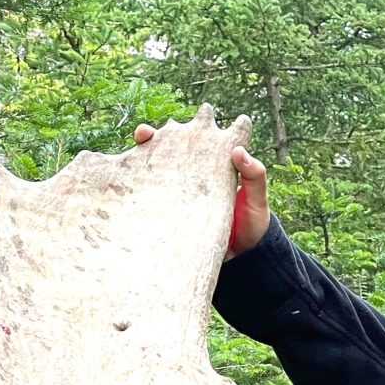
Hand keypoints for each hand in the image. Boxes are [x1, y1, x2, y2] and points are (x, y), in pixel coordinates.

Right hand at [134, 123, 270, 258]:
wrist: (244, 259)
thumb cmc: (252, 222)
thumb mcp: (257, 198)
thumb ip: (254, 175)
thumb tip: (239, 150)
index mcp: (206, 166)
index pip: (187, 141)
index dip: (174, 130)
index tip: (168, 125)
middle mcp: (185, 179)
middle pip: (159, 153)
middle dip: (145, 140)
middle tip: (143, 135)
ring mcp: (173, 199)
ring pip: (148, 178)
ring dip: (134, 167)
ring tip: (129, 162)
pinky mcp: (167, 219)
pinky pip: (148, 206)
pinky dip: (136, 199)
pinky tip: (128, 195)